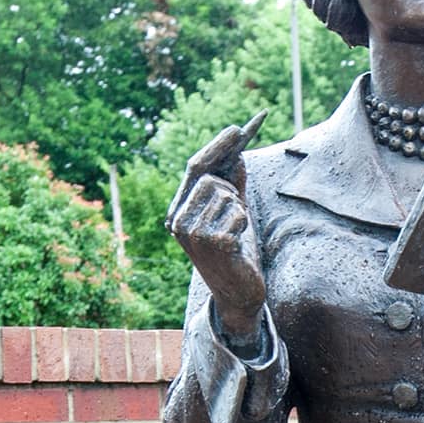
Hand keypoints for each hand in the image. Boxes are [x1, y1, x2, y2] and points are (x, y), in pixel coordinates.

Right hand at [168, 111, 268, 342]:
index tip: (240, 128)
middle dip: (231, 191)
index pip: (196, 168)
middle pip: (211, 179)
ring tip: (235, 233)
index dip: (218, 146)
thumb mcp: (232, 215)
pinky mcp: (213, 244)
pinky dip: (244, 223)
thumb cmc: (236, 254)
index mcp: (178, 212)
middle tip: (236, 213)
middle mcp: (179, 222)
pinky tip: (238, 241)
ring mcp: (193, 234)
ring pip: (226, 196)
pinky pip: (238, 214)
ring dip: (239, 211)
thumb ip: (232, 185)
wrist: (240, 295)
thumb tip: (238, 154)